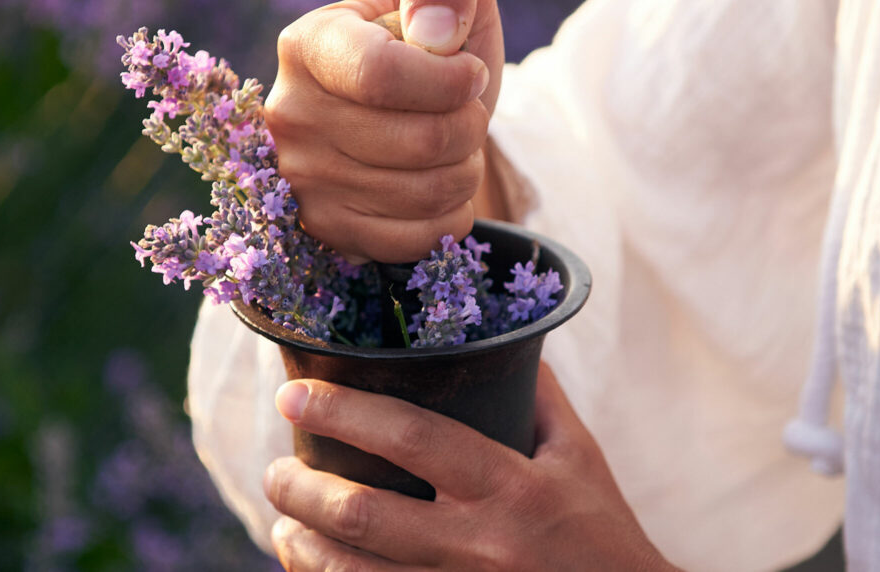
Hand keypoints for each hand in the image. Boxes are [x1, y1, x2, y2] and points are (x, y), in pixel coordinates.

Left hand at [263, 363, 676, 570]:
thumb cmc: (602, 533)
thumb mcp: (579, 457)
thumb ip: (535, 397)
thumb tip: (499, 332)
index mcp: (512, 487)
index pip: (412, 437)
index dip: (343, 411)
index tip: (293, 395)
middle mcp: (482, 545)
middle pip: (364, 514)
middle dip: (302, 490)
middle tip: (277, 471)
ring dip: (304, 549)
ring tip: (283, 526)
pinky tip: (314, 570)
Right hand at [265, 0, 504, 262]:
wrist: (410, 120)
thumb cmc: (432, 54)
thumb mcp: (448, 0)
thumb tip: (433, 29)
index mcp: (309, 44)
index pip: (380, 75)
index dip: (449, 81)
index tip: (472, 72)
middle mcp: (290, 113)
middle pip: (418, 141)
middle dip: (469, 127)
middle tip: (466, 113)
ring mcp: (301, 178)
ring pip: (424, 194)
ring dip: (465, 171)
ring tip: (453, 147)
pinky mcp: (324, 228)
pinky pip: (414, 238)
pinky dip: (449, 214)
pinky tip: (440, 187)